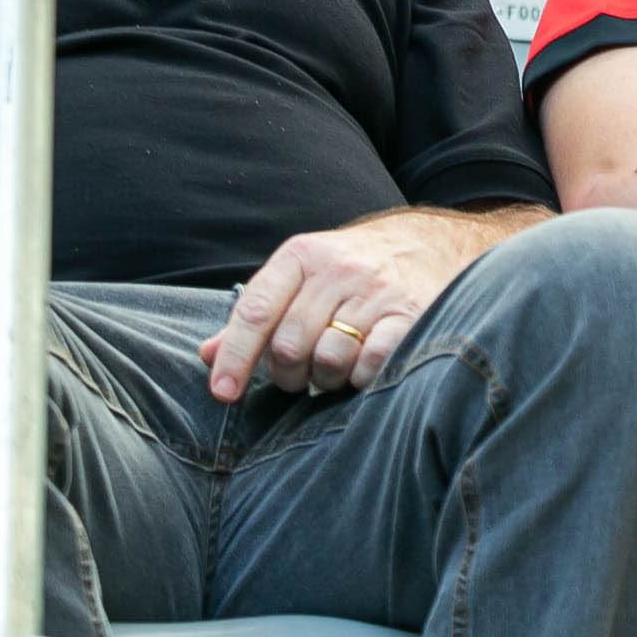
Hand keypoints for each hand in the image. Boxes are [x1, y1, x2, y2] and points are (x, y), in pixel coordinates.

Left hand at [198, 218, 468, 401]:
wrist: (429, 243)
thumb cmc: (349, 272)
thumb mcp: (299, 278)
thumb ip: (256, 317)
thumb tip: (207, 357)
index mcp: (300, 255)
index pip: (255, 309)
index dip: (235, 356)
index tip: (223, 393)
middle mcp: (337, 268)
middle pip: (290, 344)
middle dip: (288, 374)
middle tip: (300, 374)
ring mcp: (376, 290)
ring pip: (329, 358)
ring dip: (326, 378)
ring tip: (336, 366)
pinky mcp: (410, 313)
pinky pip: (372, 362)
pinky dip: (361, 377)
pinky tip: (363, 366)